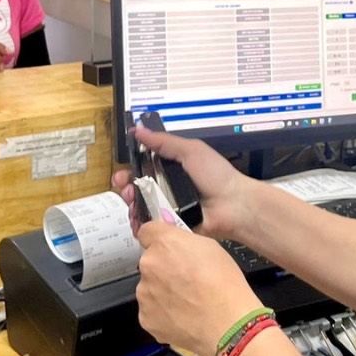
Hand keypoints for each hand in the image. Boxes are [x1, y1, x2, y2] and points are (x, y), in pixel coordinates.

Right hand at [110, 125, 254, 240]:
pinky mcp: (171, 225)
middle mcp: (168, 188)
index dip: (130, 169)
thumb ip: (164, 141)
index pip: (143, 168)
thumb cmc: (216, 175)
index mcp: (172, 168)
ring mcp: (169, 208)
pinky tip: (137, 219)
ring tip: (133, 201)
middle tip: (125, 189)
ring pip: (140, 207)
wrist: (234, 205)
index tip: (121, 172)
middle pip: (137, 188)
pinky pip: (150, 225)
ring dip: (131, 204)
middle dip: (126, 188)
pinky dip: (140, 223)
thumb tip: (139, 129)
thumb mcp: (190, 150)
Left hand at [135, 218, 262, 355]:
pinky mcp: (145, 318)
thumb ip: (185, 242)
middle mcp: (148, 265)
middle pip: (150, 263)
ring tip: (187, 303)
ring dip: (162, 292)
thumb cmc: (224, 282)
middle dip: (163, 269)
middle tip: (186, 280)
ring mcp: (144, 293)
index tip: (166, 247)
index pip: (147, 231)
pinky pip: (152, 311)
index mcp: (164, 243)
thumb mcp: (211, 247)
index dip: (157, 238)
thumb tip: (174, 245)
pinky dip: (164, 313)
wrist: (226, 322)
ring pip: (150, 288)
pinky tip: (183, 317)